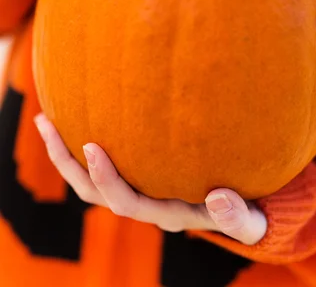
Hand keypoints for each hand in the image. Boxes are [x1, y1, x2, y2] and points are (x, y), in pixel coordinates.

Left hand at [34, 113, 266, 245]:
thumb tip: (220, 198)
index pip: (124, 201)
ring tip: (46, 118)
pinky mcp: (139, 176)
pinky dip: (82, 148)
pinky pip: (102, 166)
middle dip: (66, 161)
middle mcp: (144, 205)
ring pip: (90, 181)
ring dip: (65, 153)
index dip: (104, 177)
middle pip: (93, 192)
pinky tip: (77, 116)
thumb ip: (238, 215)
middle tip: (46, 122)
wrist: (239, 213)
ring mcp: (138, 191)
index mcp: (164, 214)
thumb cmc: (244, 213)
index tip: (91, 146)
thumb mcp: (249, 218)